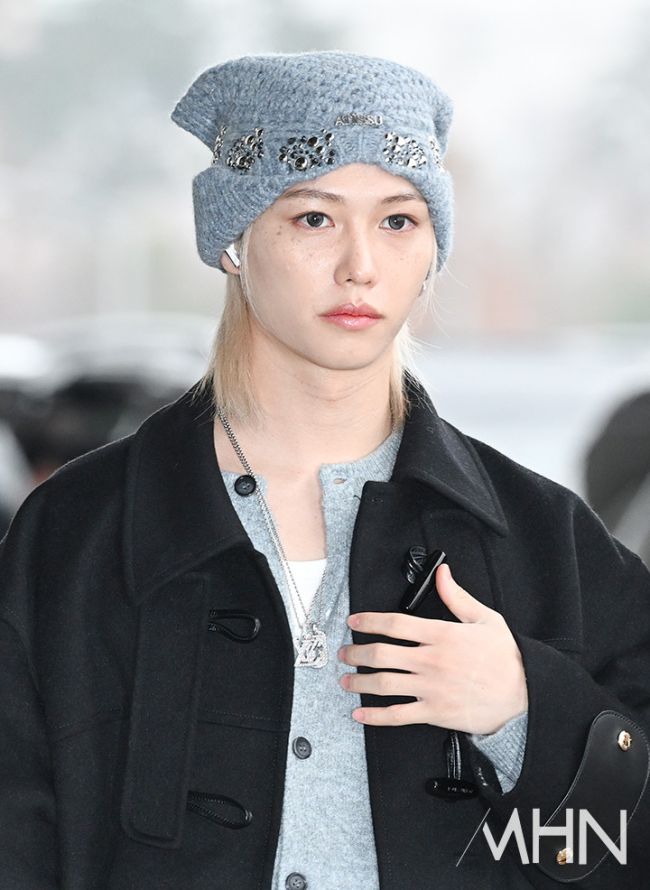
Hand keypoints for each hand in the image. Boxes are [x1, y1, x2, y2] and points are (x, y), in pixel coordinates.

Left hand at [337, 563, 527, 734]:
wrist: (525, 694)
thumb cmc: (506, 657)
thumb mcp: (485, 619)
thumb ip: (457, 597)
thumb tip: (443, 573)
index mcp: (441, 635)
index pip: (395, 624)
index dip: (369, 621)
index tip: (354, 621)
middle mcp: (431, 660)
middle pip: (381, 654)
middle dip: (356, 652)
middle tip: (344, 653)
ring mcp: (431, 688)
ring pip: (384, 684)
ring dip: (359, 682)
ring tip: (346, 680)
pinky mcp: (435, 713)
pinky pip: (398, 715)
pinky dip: (375, 715)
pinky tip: (361, 713)